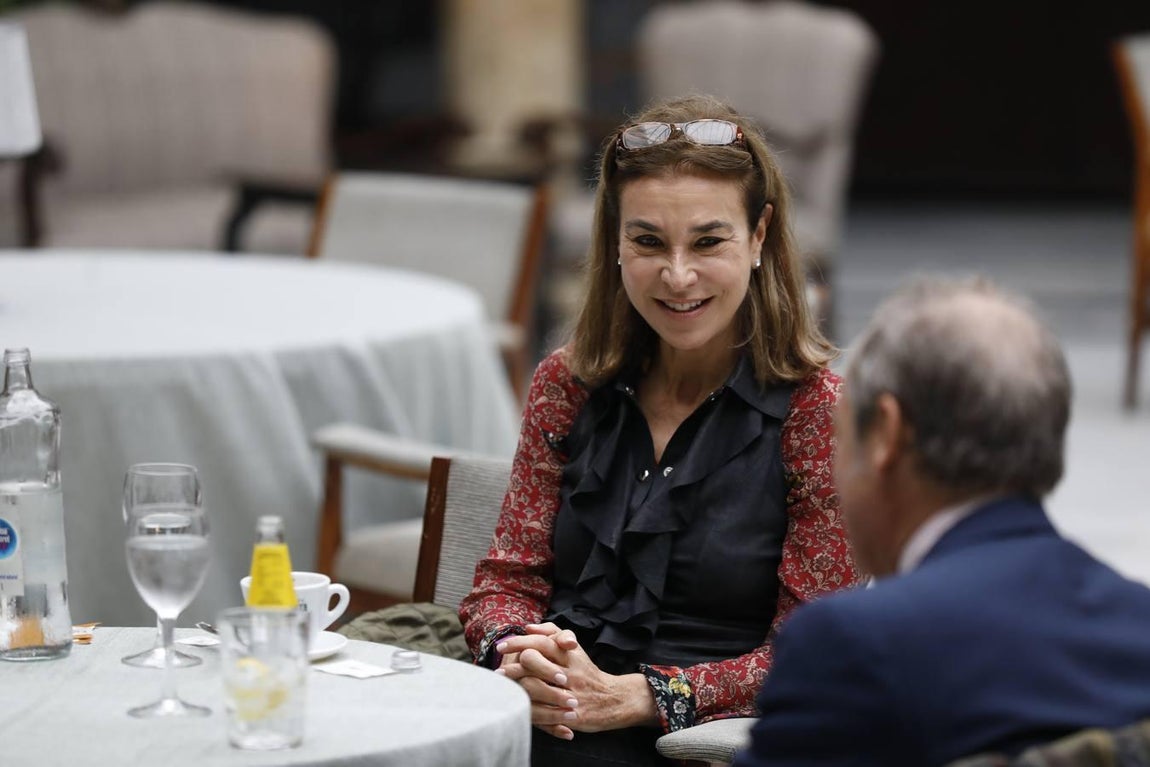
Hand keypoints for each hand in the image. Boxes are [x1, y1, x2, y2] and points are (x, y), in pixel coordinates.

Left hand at [496, 628, 656, 738]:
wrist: (614, 699)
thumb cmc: (587, 673)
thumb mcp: (574, 650)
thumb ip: (553, 634)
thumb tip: (529, 627)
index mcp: (569, 654)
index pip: (541, 642)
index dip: (519, 643)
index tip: (501, 647)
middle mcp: (570, 671)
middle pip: (535, 661)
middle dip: (513, 666)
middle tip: (499, 671)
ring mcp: (571, 693)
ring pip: (536, 686)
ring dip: (517, 686)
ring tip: (504, 687)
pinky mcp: (573, 713)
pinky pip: (546, 712)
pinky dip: (530, 709)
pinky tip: (519, 706)